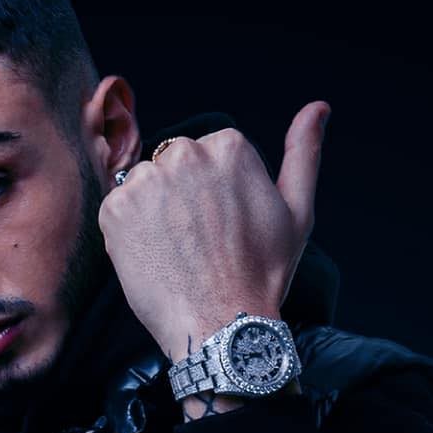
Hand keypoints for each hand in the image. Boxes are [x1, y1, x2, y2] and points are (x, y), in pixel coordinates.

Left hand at [97, 101, 329, 361]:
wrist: (220, 325)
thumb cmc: (262, 273)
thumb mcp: (297, 211)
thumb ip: (303, 152)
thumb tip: (318, 107)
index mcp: (228, 146)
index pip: (209, 155)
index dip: (215, 194)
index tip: (224, 225)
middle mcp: (183, 154)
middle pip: (173, 165)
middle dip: (182, 196)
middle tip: (200, 242)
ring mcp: (145, 180)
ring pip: (145, 186)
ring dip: (154, 212)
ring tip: (178, 251)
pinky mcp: (115, 209)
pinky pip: (118, 209)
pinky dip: (130, 231)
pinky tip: (155, 256)